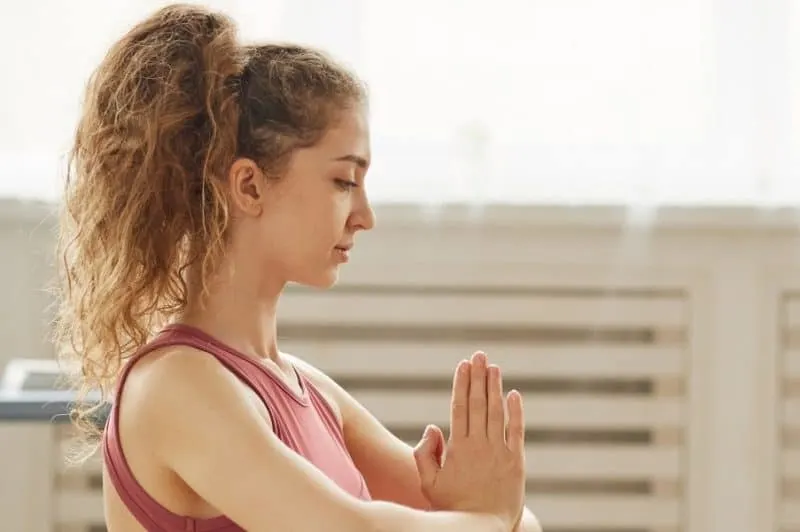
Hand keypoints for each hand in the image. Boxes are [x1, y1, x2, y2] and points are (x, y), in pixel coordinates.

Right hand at [413, 352, 525, 529]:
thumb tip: (433, 427)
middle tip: (479, 355)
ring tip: (493, 367)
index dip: (461, 384)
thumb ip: (424, 454)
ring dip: (495, 387)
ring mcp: (500, 452)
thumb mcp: (428, 483)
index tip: (462, 365)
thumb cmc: (452, 507)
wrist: (483, 528)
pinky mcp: (517, 462)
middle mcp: (480, 446)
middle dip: (478, 377)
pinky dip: (516, 412)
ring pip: (497, 412)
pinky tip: (514, 394)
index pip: (459, 407)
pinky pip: (517, 431)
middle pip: (479, 404)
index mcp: (458, 448)